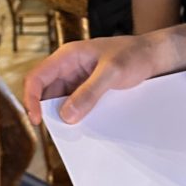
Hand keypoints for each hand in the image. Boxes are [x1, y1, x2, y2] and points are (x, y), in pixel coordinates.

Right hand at [22, 30, 173, 125]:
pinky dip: (77, 114)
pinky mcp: (88, 88)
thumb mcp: (112, 73)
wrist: (154, 56)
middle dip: (48, 111)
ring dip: (64, 115)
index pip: (37, 77)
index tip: (37, 120)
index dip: (31, 99)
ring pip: (60, 100)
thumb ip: (89, 93)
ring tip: (74, 129)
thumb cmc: (134, 55)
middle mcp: (68, 67)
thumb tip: (67, 115)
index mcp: (67, 56)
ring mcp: (77, 78)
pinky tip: (85, 124)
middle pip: (45, 92)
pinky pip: (75, 103)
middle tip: (59, 130)